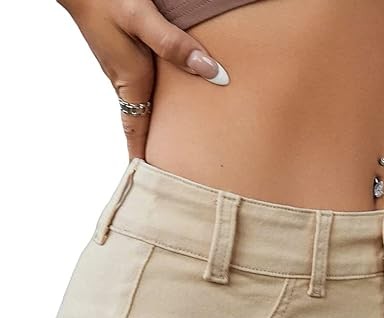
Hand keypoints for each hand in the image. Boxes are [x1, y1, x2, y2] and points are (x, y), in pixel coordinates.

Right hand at [56, 0, 229, 158]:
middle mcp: (126, 80)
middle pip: (145, 122)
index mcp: (130, 80)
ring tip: (176, 146)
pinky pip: (145, 85)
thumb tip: (212, 72)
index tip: (150, 185)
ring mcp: (123, 67)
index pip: (135, 131)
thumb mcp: (142, 18)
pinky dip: (157, 101)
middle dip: (155, 149)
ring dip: (157, 125)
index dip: (143, 159)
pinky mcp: (124, 53)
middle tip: (172, 175)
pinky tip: (171, 100)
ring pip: (146, 103)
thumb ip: (175, 45)